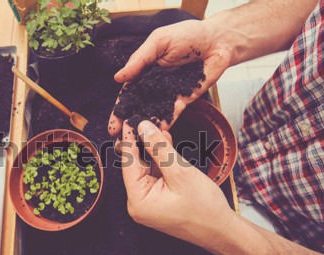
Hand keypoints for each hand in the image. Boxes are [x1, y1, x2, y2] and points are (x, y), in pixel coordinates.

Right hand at [108, 20, 232, 136]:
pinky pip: (172, 114)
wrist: (217, 40)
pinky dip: (165, 124)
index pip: (128, 94)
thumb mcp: (158, 42)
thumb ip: (139, 60)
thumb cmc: (188, 35)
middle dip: (128, 125)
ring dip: (145, 128)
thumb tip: (118, 78)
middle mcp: (154, 86)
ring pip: (153, 114)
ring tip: (136, 143)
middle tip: (120, 140)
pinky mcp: (184, 99)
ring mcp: (168, 94)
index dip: (119, 110)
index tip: (112, 126)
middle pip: (137, 108)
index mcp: (144, 71)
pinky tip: (157, 135)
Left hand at [121, 120, 234, 246]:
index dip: (130, 139)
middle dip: (144, 143)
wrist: (223, 231)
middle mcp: (138, 203)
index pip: (128, 163)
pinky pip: (156, 176)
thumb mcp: (180, 172)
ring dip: (155, 150)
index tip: (129, 120)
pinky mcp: (159, 200)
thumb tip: (144, 127)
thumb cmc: (204, 208)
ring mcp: (148, 203)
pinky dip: (161, 161)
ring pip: (147, 168)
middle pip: (137, 165)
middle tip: (148, 120)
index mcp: (137, 201)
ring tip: (160, 128)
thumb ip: (159, 148)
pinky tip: (166, 143)